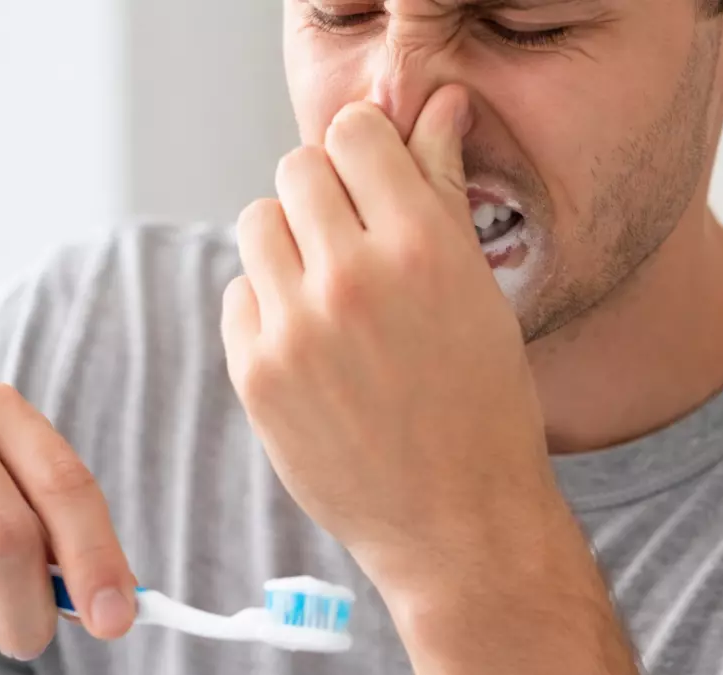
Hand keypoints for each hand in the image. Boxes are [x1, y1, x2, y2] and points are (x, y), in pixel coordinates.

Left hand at [222, 85, 574, 591]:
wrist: (457, 519)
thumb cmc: (483, 404)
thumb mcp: (479, 289)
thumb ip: (443, 188)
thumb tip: (439, 106)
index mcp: (423, 246)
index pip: (353, 132)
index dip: (363, 150)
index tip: (371, 178)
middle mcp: (353, 279)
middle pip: (295, 168)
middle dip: (324, 192)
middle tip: (353, 239)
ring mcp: (295, 328)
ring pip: (257, 223)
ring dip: (290, 242)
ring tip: (330, 291)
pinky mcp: (256, 374)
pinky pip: (239, 294)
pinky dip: (269, 304)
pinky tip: (312, 341)